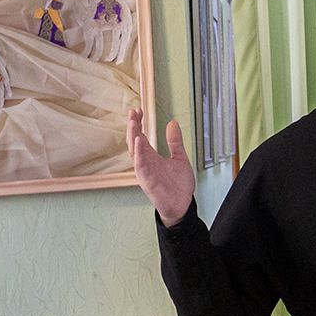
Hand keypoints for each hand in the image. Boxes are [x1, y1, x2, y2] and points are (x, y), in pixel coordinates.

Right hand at [127, 109, 194, 226]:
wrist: (183, 205)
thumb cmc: (179, 185)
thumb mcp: (179, 158)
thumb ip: (175, 142)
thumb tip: (172, 123)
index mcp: (151, 157)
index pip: (140, 136)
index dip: (138, 123)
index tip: (138, 110)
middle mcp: (145, 162)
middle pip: (134, 141)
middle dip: (133, 127)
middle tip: (133, 112)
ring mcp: (145, 171)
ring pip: (134, 151)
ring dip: (133, 136)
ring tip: (133, 122)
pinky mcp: (147, 180)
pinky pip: (140, 165)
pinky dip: (138, 153)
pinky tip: (138, 141)